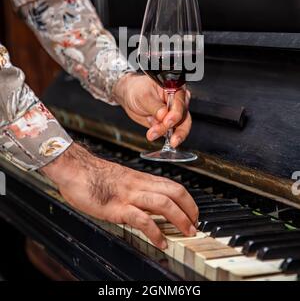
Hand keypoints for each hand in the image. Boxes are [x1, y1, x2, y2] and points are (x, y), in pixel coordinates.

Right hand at [41, 143, 198, 248]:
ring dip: (180, 219)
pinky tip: (161, 242)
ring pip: (163, 203)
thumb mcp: (119, 180)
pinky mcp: (117, 207)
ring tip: (188, 232)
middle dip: (190, 209)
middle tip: (196, 224)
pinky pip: (142, 219)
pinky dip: (155, 232)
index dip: (187, 200)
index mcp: (140, 179)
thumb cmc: (91, 175)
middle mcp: (139, 185)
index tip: (192, 213)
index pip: (172, 185)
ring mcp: (129, 195)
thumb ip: (134, 190)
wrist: (73, 168)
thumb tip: (145, 203)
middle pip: (174, 191)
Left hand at [113, 73, 191, 147]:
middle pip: (184, 117)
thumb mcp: (144, 95)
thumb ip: (155, 106)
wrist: (130, 96)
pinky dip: (165, 137)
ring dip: (168, 134)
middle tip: (170, 137)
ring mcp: (174, 113)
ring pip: (180, 127)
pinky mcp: (169, 124)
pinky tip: (155, 136)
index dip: (176, 113)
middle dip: (178, 129)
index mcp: (175, 88)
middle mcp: (178, 101)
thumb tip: (163, 115)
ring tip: (152, 134)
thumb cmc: (138, 89)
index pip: (180, 102)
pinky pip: (172, 133)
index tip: (168, 122)